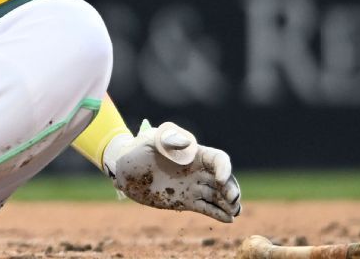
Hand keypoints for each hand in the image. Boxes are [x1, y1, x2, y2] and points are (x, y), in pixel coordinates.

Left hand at [103, 120, 241, 222]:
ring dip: (228, 202)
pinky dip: (217, 213)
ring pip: (216, 195)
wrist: (123, 168)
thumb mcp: (151, 140)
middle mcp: (196, 170)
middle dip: (230, 188)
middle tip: (233, 200)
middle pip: (221, 179)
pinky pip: (205, 207)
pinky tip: (228, 219)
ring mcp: (191, 186)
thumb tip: (187, 143)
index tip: (221, 179)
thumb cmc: (137, 148)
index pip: (216, 159)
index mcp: (192, 153)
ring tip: (235, 212)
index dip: (223, 167)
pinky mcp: (185, 201)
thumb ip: (169, 140)